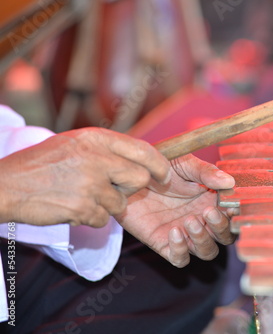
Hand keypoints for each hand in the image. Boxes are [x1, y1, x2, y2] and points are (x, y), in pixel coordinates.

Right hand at [0, 127, 168, 226]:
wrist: (5, 185)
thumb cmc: (41, 164)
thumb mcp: (75, 143)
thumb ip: (106, 149)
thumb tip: (140, 159)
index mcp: (96, 138)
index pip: (143, 150)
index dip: (159, 164)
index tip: (164, 175)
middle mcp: (96, 158)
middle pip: (140, 178)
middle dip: (131, 188)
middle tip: (112, 188)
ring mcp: (90, 184)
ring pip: (121, 203)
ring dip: (106, 205)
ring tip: (80, 195)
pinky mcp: (83, 207)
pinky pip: (103, 219)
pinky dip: (91, 218)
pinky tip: (71, 206)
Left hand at [116, 154, 235, 267]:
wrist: (127, 176)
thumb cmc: (158, 166)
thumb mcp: (184, 164)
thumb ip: (206, 173)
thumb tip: (230, 182)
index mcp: (212, 200)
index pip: (233, 214)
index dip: (237, 213)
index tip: (231, 204)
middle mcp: (202, 220)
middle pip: (224, 236)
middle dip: (221, 227)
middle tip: (208, 211)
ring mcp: (184, 234)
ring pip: (207, 251)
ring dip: (203, 239)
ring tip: (189, 220)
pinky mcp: (164, 243)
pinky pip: (180, 259)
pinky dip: (181, 250)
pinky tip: (174, 231)